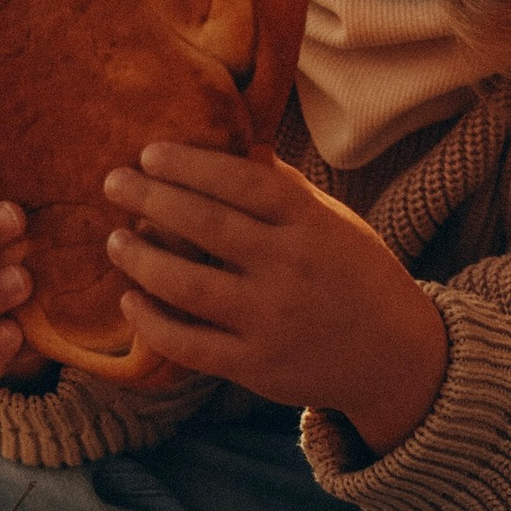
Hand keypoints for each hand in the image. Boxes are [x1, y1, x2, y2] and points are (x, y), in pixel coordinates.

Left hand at [103, 143, 446, 455]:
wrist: (396, 356)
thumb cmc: (357, 275)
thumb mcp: (334, 222)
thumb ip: (285, 188)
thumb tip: (237, 144)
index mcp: (311, 224)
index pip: (242, 182)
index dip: (191, 164)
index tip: (149, 153)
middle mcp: (290, 269)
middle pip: (207, 225)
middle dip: (150, 199)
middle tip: (113, 182)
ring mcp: (271, 321)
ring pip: (187, 286)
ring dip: (141, 259)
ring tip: (115, 241)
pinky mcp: (255, 366)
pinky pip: (189, 344)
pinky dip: (152, 322)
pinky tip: (131, 300)